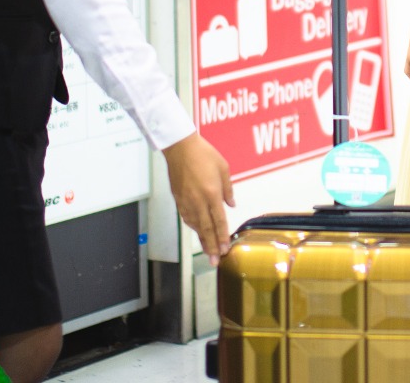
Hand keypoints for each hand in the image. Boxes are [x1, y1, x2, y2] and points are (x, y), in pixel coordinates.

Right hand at [164, 133, 235, 264]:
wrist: (180, 147)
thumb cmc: (204, 154)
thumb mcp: (223, 168)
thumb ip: (228, 189)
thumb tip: (231, 204)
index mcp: (211, 194)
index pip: (219, 221)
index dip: (222, 237)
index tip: (225, 250)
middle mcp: (198, 201)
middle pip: (206, 229)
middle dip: (211, 247)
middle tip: (214, 261)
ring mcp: (186, 201)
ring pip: (195, 226)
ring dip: (202, 240)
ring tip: (207, 252)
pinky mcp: (178, 199)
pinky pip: (187, 218)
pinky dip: (193, 227)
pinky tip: (197, 232)